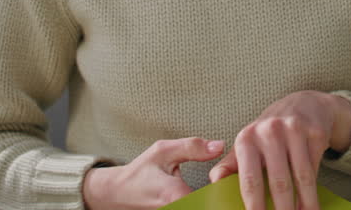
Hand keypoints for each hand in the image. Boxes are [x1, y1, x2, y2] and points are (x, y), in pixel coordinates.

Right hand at [83, 137, 224, 209]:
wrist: (119, 193)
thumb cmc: (141, 172)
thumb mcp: (163, 151)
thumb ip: (192, 147)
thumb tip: (219, 146)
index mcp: (175, 195)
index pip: (212, 200)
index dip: (225, 190)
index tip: (231, 178)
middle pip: (211, 207)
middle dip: (223, 197)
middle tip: (229, 184)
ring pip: (205, 208)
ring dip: (215, 200)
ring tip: (222, 188)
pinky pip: (199, 208)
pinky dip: (207, 202)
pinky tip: (213, 195)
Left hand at [209, 91, 350, 209]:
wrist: (303, 104)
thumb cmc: (269, 132)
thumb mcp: (246, 143)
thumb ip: (229, 166)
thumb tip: (214, 185)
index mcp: (247, 138)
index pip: (250, 180)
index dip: (253, 207)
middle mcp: (269, 131)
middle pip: (279, 183)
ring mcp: (294, 130)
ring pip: (301, 178)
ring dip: (304, 205)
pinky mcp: (315, 133)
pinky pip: (315, 169)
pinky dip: (315, 192)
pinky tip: (313, 207)